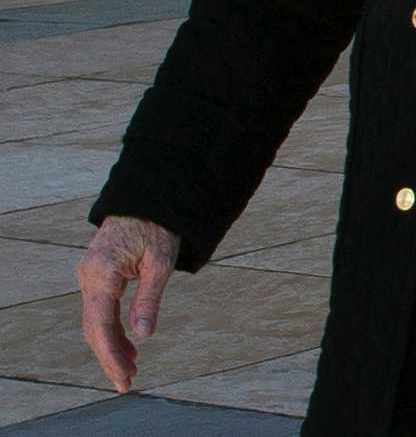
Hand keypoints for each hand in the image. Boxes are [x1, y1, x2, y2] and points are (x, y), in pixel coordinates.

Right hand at [76, 215, 179, 391]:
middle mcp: (88, 277)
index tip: (123, 374)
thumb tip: (144, 334)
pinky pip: (100, 310)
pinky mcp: (97, 277)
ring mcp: (89, 277)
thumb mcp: (161, 261)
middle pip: (94, 327)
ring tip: (131, 369)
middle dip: (109, 356)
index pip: (100, 323)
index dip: (110, 352)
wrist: (147, 199)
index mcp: (101, 273)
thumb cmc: (157, 226)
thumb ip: (149, 298)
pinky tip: (128, 346)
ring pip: (95, 321)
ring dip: (111, 346)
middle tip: (127, 383)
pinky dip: (112, 330)